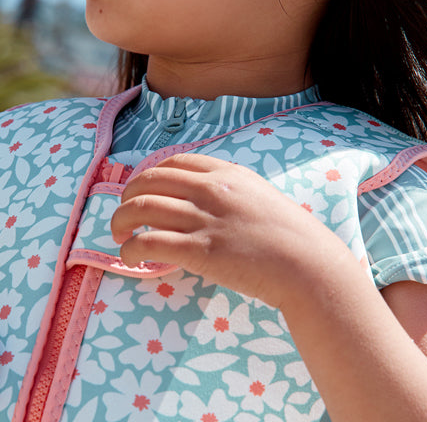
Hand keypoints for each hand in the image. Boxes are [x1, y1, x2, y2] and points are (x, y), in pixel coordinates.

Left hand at [111, 152, 341, 308]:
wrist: (309, 264)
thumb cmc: (290, 234)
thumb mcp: (258, 195)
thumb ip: (228, 190)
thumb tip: (200, 197)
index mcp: (225, 172)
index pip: (172, 163)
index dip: (149, 175)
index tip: (140, 190)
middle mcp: (211, 189)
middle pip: (149, 180)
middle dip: (127, 195)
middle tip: (121, 213)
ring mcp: (205, 218)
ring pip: (142, 207)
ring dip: (120, 220)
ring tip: (117, 234)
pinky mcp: (201, 251)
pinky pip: (150, 242)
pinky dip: (131, 248)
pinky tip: (129, 256)